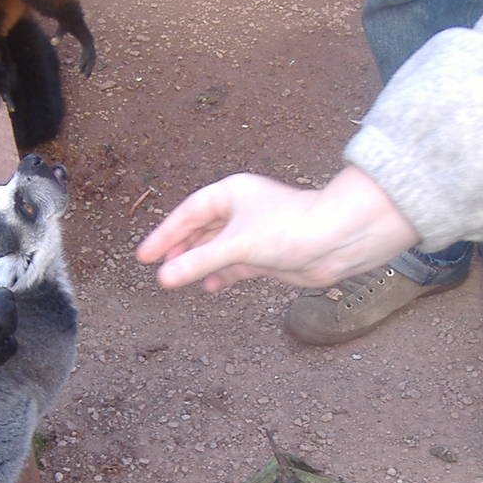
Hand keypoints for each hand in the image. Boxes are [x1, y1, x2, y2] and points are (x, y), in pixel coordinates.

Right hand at [136, 167, 419, 292]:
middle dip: (181, 251)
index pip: (188, 213)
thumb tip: (164, 278)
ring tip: (179, 282)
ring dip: (200, 265)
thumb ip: (199, 263)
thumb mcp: (237, 246)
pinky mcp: (266, 254)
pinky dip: (222, 275)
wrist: (337, 240)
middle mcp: (241, 210)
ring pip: (217, 250)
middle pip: (201, 231)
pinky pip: (235, 265)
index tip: (144, 256)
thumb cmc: (291, 229)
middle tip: (160, 270)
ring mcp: (254, 233)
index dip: (165, 234)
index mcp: (231, 194)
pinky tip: (212, 288)